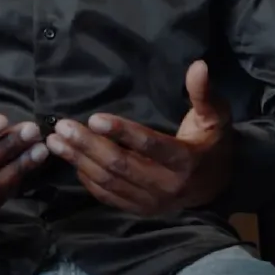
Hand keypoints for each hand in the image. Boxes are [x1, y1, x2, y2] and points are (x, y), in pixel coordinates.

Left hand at [45, 60, 231, 214]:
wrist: (218, 186)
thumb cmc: (213, 143)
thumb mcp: (215, 116)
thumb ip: (203, 93)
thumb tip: (199, 65)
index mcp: (185, 160)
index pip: (150, 145)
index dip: (123, 132)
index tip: (95, 118)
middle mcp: (166, 185)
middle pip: (120, 165)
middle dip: (88, 146)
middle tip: (63, 127)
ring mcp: (151, 202)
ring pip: (109, 182)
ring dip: (79, 162)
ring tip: (56, 142)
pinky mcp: (140, 210)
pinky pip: (108, 197)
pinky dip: (87, 180)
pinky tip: (72, 161)